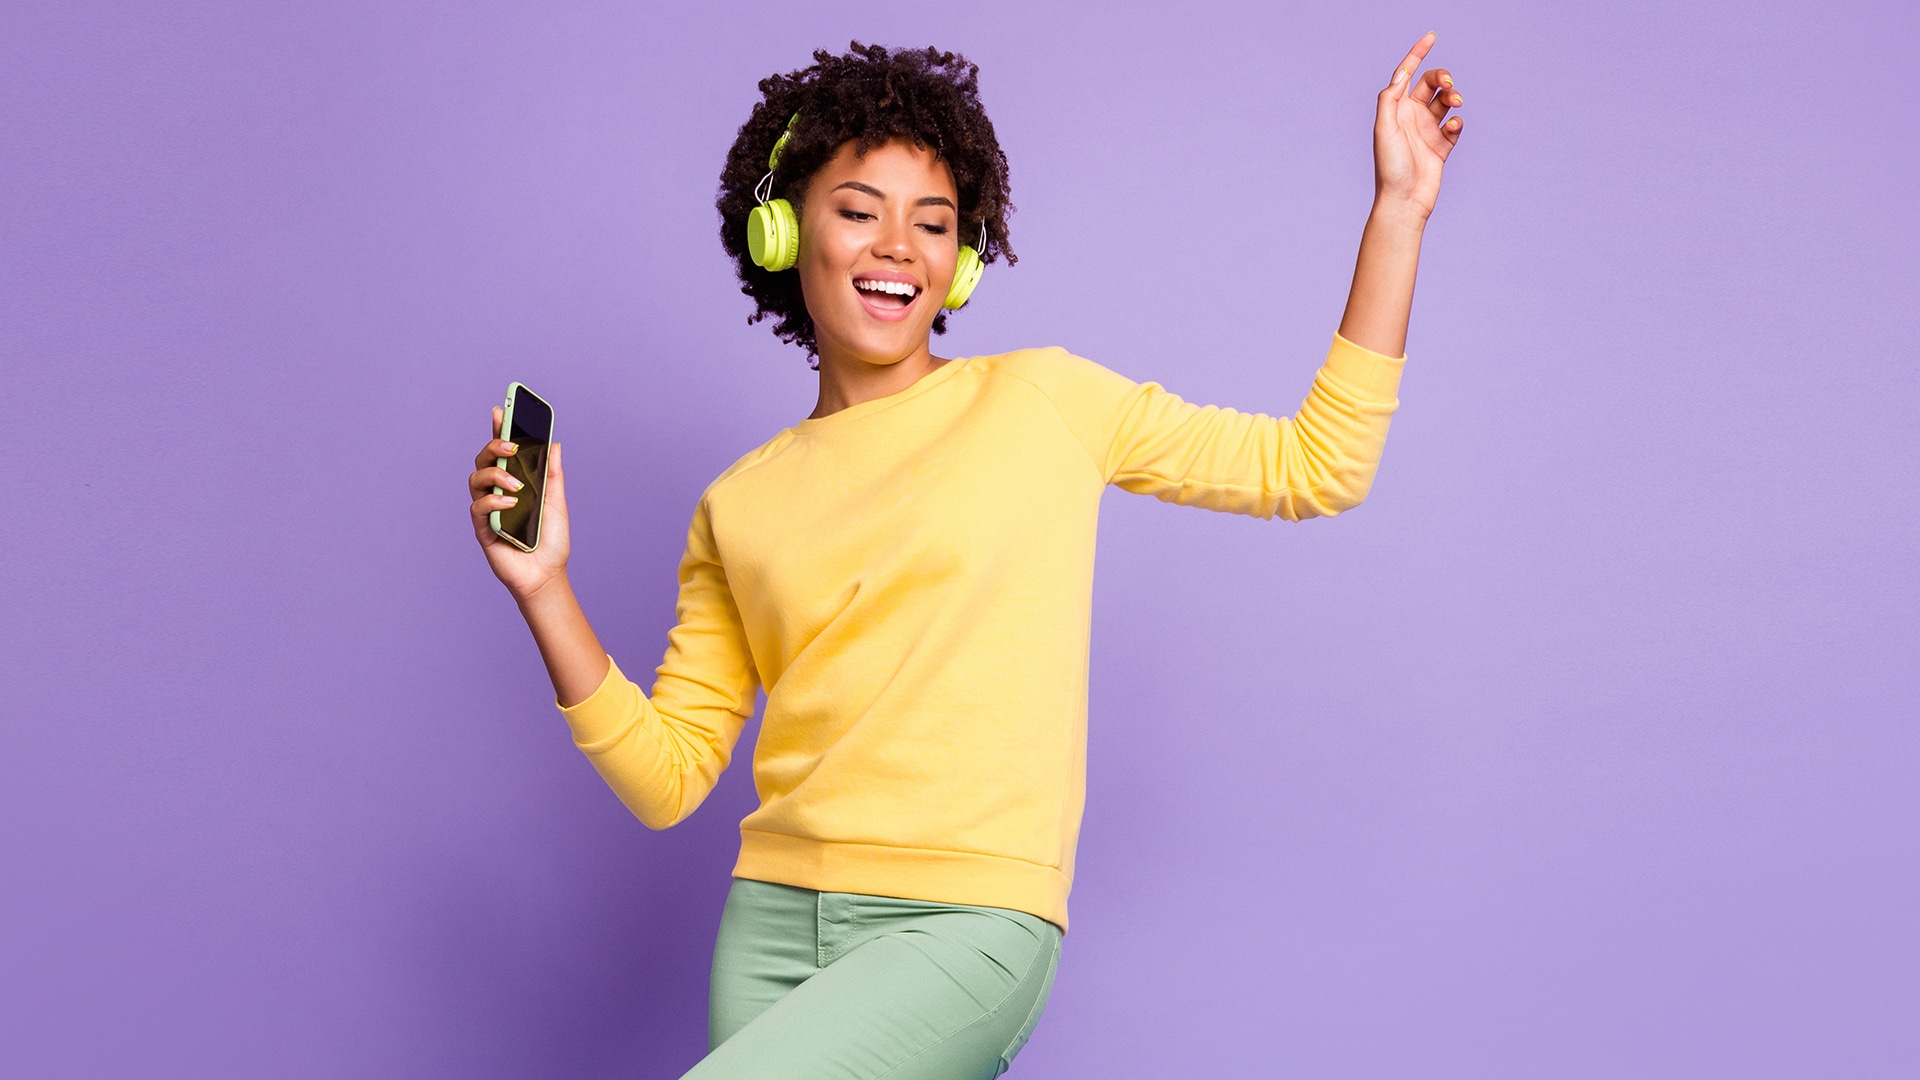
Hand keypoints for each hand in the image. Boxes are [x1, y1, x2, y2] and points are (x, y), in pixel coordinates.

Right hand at [468, 406, 570, 601]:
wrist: (546, 575)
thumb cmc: (550, 541)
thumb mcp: (556, 502)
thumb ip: (552, 473)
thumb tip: (553, 443)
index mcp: (514, 483)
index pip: (502, 452)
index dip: (499, 429)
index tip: (500, 409)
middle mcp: (497, 493)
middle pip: (483, 460)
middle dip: (494, 447)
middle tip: (511, 447)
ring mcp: (487, 510)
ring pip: (475, 479)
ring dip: (495, 475)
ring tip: (517, 485)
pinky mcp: (482, 528)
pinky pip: (478, 507)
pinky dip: (493, 501)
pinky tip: (510, 503)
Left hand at [1373, 33, 1463, 220]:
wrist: (1404, 201)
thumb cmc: (1390, 167)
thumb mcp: (1384, 128)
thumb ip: (1390, 99)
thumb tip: (1402, 74)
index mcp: (1395, 109)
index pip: (1407, 74)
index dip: (1417, 54)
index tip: (1431, 36)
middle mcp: (1411, 117)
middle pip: (1431, 84)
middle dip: (1442, 77)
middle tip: (1448, 85)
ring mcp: (1427, 131)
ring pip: (1446, 102)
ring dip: (1454, 96)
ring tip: (1456, 104)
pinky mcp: (1442, 146)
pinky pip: (1455, 126)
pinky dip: (1457, 122)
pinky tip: (1453, 129)